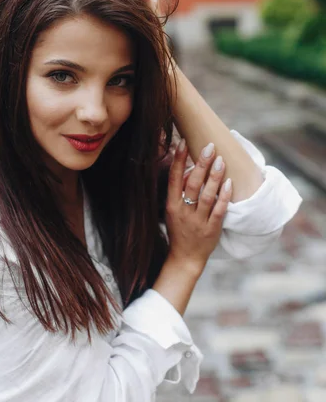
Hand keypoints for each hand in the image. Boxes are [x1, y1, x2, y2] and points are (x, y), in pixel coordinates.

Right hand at [165, 140, 231, 273]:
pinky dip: (224, 196)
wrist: (184, 259)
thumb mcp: (172, 211)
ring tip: (221, 160)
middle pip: (192, 184)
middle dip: (201, 163)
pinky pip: (219, 210)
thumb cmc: (179, 230)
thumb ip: (179, 192)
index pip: (173, 178)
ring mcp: (197, 221)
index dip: (178, 160)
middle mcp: (183, 212)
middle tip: (209, 147)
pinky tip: (229, 183)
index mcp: (171, 205)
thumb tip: (188, 167)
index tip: (184, 142)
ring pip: (207, 195)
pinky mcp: (211, 229)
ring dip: (214, 177)